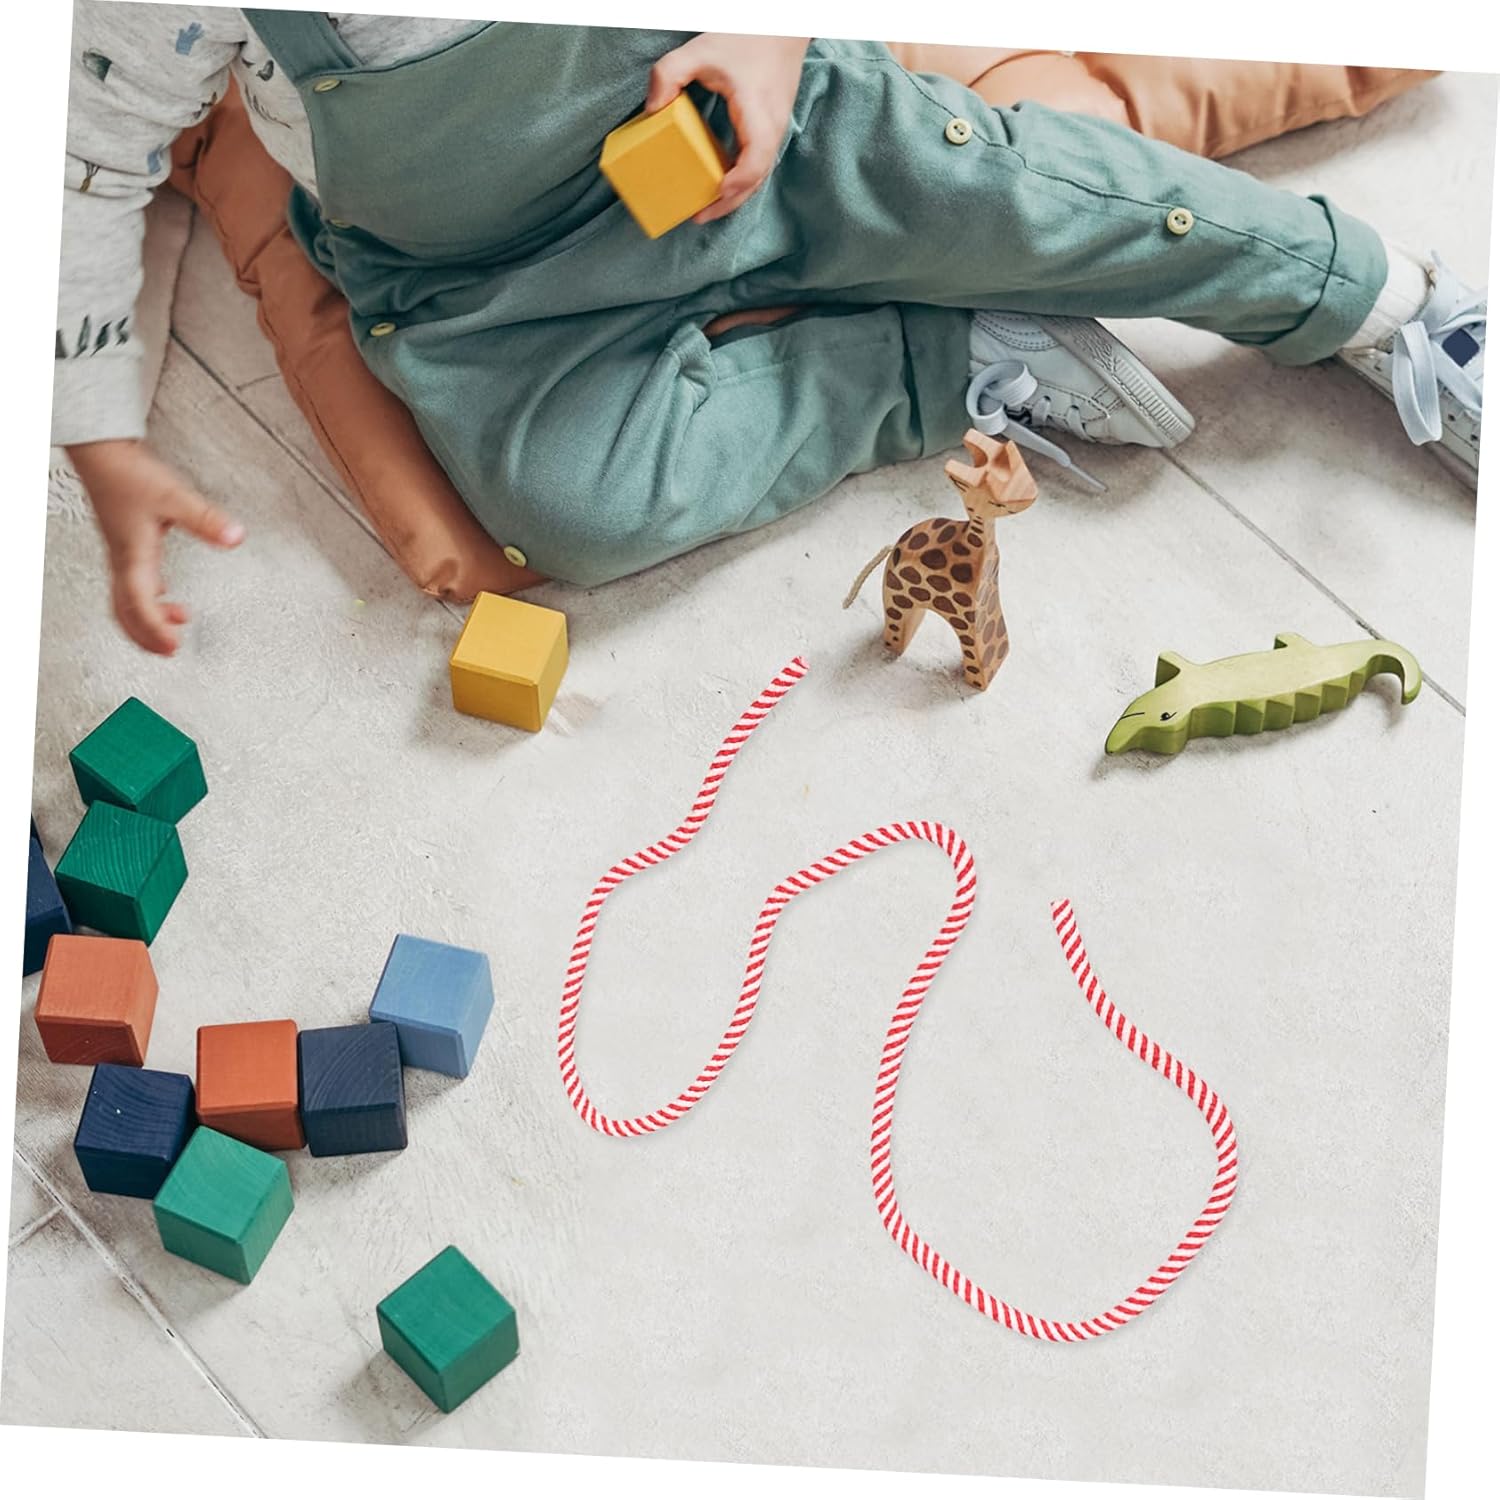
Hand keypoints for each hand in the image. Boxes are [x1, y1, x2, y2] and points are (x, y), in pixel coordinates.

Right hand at [66, 438, 244, 655]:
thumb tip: (234, 538)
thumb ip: (206, 519)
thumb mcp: (174, 497)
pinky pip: (132, 583)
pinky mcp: (125, 544)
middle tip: (170, 651)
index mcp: (132, 557)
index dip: (155, 630)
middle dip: (146, 636)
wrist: (102, 453)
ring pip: (126, 600)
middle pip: (126, 613)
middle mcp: (123, 560)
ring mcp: (122, 554)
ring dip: (146, 619)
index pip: (140, 605)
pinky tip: (165, 594)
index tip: (174, 647)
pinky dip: (147, 598)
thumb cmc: (128, 474)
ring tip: (175, 628)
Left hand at [646, 33, 809, 223]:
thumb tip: (652, 108)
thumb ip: (670, 73)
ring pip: (759, 176)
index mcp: (759, 115)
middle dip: (727, 203)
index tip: (713, 193)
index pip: (754, 163)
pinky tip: (720, 182)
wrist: (784, 25)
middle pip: (755, 181)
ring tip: (706, 206)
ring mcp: (776, 131)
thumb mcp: (701, 49)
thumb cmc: (747, 35)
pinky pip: (758, 163)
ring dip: (734, 195)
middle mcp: (773, 129)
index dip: (735, 185)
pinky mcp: (771, 128)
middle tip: (698, 216)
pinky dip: (740, 178)